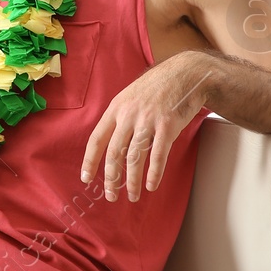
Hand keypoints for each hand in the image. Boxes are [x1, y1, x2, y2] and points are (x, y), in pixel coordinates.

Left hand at [81, 51, 210, 201]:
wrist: (184, 74)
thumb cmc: (157, 88)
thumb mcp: (130, 97)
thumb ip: (120, 118)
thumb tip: (111, 144)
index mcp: (116, 109)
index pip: (96, 139)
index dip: (90, 161)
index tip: (86, 178)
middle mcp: (128, 115)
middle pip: (114, 153)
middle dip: (111, 178)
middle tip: (110, 196)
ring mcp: (148, 121)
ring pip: (134, 158)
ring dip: (132, 181)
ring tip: (132, 196)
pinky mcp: (167, 127)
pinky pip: (158, 155)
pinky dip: (154, 173)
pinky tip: (152, 185)